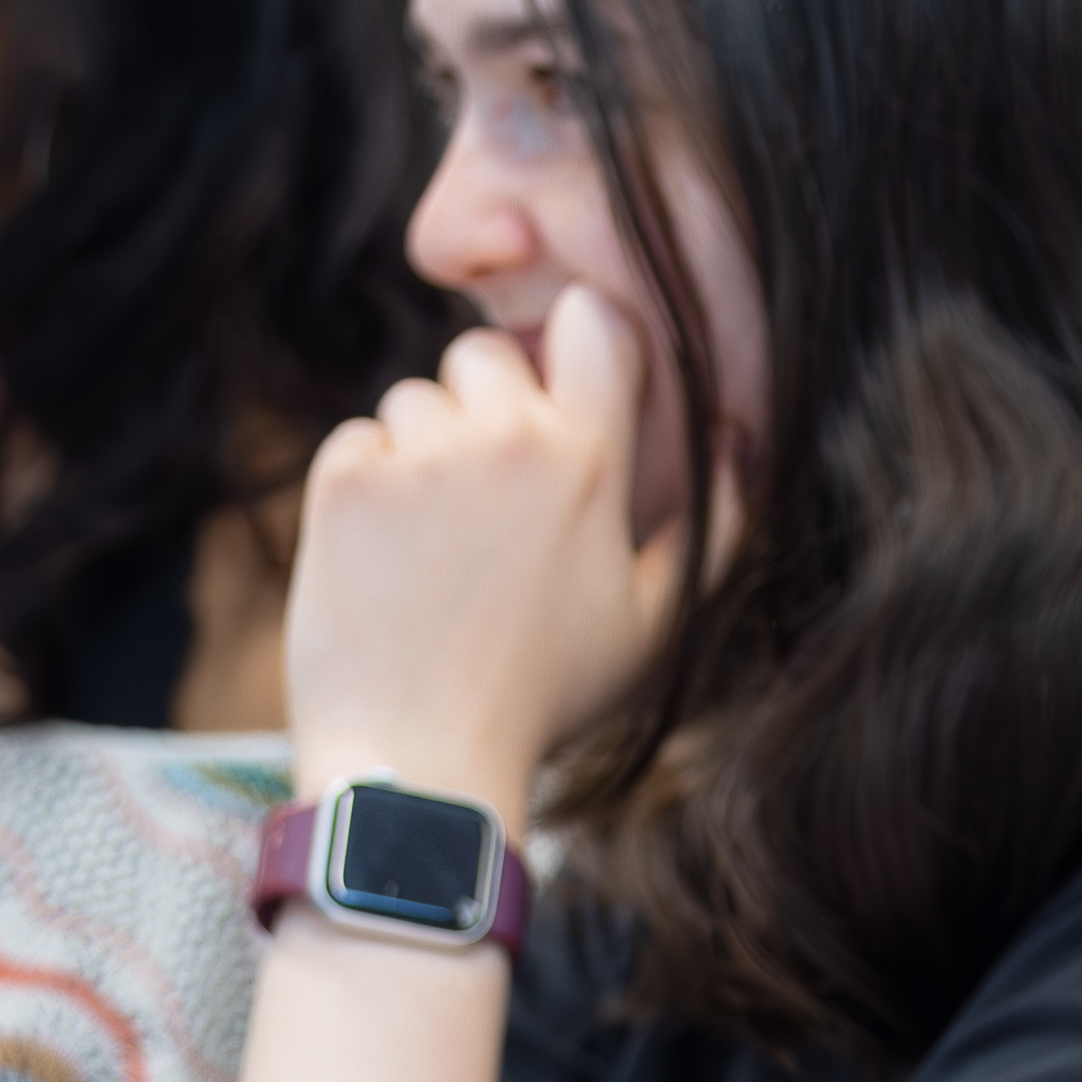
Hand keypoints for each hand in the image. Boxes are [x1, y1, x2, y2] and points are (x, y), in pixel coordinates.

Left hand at [283, 283, 682, 803]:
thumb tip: (736, 440)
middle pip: (484, 354)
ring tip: (434, 549)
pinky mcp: (346, 484)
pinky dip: (363, 490)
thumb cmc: (545, 700)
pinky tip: (386, 564)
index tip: (559, 384)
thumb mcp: (654, 622)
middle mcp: (507, 440)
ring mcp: (420, 458)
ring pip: (412, 400)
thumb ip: (712, 525)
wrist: (422, 762)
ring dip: (420, 454)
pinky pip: (354, 442)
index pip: (594, 319)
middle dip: (482, 409)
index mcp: (591, 462)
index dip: (574, 339)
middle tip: (483, 501)